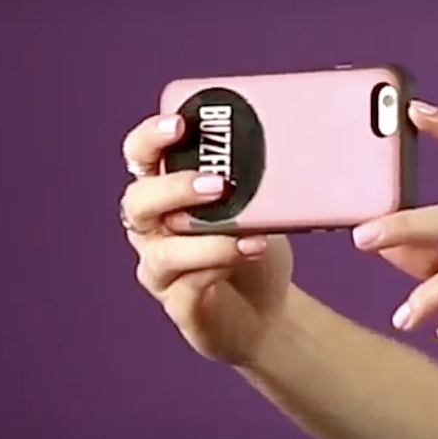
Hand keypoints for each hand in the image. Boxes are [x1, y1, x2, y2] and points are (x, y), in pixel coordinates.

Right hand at [119, 113, 293, 364]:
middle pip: (138, 202)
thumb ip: (263, 176)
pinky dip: (218, 267)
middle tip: (219, 185)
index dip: (151, 138)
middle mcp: (152, 229)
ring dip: (206, 239)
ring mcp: (161, 270)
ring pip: (164, 252)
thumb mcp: (262, 205)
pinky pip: (187, 286)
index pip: (140, 156)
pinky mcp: (180, 304)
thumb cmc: (255, 246)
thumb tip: (299, 140)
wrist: (269, 313)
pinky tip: (248, 253)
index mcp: (164, 192)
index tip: (180, 124)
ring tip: (250, 233)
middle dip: (175, 188)